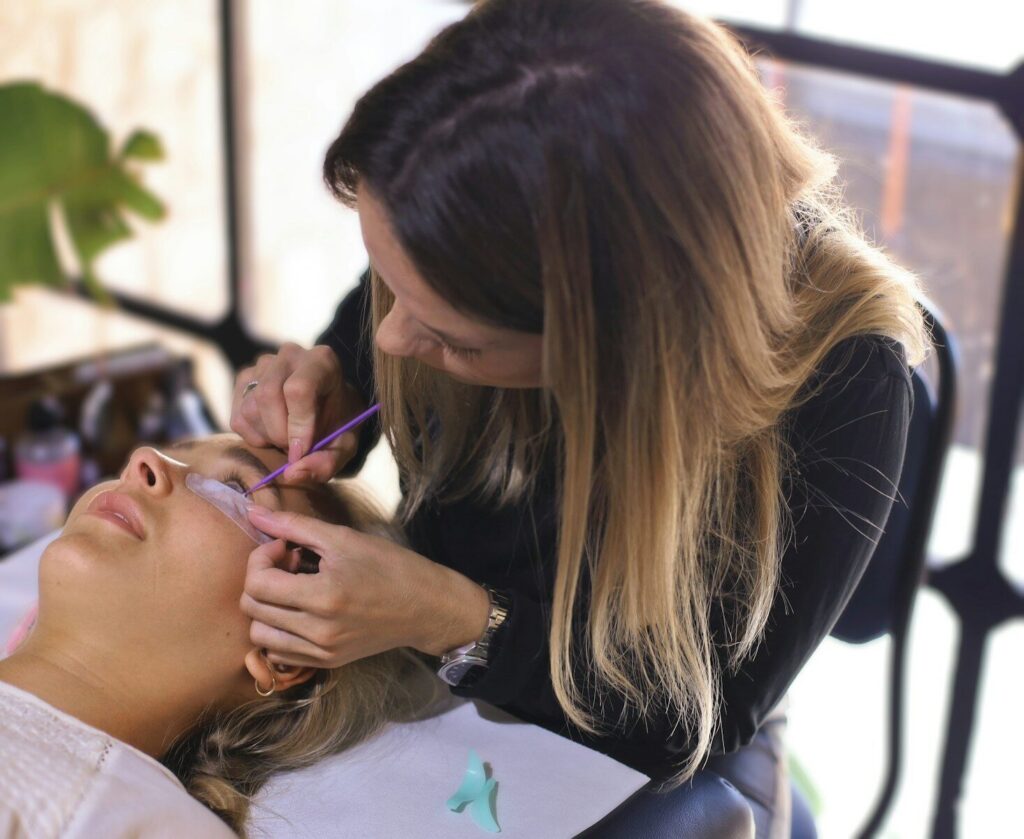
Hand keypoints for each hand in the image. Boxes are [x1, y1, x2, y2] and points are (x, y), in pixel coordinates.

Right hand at [230, 342, 366, 482]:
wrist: (327, 409)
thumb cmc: (339, 425)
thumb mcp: (344, 446)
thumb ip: (327, 462)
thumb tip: (291, 474)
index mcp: (322, 361)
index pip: (298, 389)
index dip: (298, 426)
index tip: (302, 451)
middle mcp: (290, 355)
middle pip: (267, 396)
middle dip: (279, 434)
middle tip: (295, 448)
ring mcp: (262, 365)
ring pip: (249, 409)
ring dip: (268, 437)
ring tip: (288, 438)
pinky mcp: (243, 380)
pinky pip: (238, 418)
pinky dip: (254, 437)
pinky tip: (273, 433)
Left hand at [240, 506, 490, 667]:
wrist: (426, 607)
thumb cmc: (390, 567)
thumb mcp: (344, 538)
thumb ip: (294, 526)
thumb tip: (253, 512)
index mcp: (323, 597)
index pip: (257, 584)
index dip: (261, 557)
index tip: (285, 547)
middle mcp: (318, 631)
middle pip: (252, 609)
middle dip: (261, 579)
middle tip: (289, 565)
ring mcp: (322, 651)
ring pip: (260, 635)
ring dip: (266, 607)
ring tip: (293, 590)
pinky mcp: (327, 662)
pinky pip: (279, 653)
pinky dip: (278, 631)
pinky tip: (298, 612)